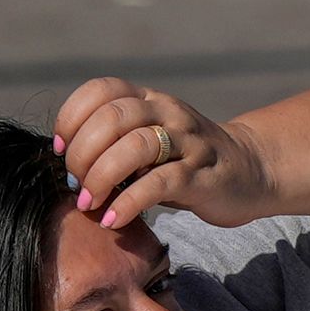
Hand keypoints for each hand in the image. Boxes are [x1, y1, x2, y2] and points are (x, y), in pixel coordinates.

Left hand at [54, 75, 278, 232]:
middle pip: (113, 118)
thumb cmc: (185, 162)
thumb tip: (65, 163)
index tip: (59, 150)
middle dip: (82, 154)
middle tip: (75, 184)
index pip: (101, 91)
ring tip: (89, 203)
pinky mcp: (203, 176)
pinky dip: (129, 202)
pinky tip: (114, 219)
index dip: (71, 117)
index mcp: (150, 100)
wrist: (250, 172)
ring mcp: (189, 142)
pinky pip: (160, 183)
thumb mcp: (149, 140)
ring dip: (101, 177)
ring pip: (135, 146)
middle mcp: (169, 113)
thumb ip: (114, 142)